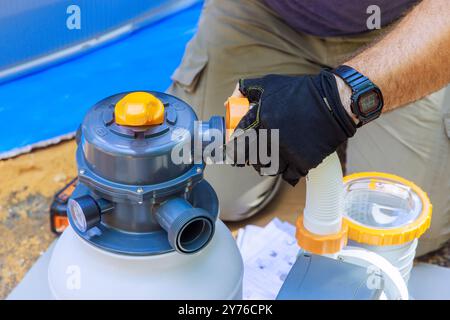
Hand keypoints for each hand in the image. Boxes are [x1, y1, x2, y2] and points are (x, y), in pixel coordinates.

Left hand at [227, 70, 357, 185]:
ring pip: (268, 169)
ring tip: (273, 155)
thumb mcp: (269, 84)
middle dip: (249, 158)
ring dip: (267, 164)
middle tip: (253, 153)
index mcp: (259, 120)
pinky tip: (290, 161)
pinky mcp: (303, 162)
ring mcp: (287, 152)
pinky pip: (288, 175)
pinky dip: (288, 171)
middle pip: (250, 160)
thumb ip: (245, 90)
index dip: (232, 150)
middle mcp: (271, 138)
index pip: (236, 145)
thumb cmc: (300, 91)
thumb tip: (228, 101)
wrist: (334, 101)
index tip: (235, 149)